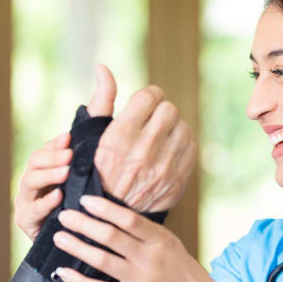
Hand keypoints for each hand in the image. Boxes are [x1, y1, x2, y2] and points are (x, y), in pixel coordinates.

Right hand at [13, 65, 117, 240]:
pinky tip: (59, 199)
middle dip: (50, 158)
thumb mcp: (96, 147)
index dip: (56, 144)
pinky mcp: (28, 221)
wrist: (82, 231)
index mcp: (49, 162)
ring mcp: (29, 200)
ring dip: (47, 177)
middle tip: (69, 155)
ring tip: (64, 174)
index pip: (48, 148)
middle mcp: (36, 179)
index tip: (69, 140)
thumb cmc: (88, 186)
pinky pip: (32, 212)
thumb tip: (103, 66)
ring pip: (30, 185)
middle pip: (34, 163)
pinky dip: (45, 205)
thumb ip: (100, 109)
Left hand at [51, 195, 220, 281]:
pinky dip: (79, 281)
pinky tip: (63, 272)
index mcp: (160, 239)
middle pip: (111, 236)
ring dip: (77, 247)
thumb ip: (146, 232)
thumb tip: (113, 214)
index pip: (128, 218)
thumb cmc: (183, 272)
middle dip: (83, 224)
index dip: (104, 207)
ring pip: (102, 260)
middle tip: (64, 216)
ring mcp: (141, 280)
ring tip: (59, 237)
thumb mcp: (170, 244)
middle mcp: (150, 258)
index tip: (84, 200)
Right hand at [92, 66, 195, 212]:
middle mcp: (143, 151)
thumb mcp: (91, 135)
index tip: (144, 104)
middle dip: (160, 111)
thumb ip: (101, 100)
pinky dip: (180, 147)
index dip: (148, 97)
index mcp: (120, 137)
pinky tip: (166, 152)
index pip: (149, 96)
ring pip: (183, 127)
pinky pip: (191, 148)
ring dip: (172, 128)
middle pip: (169, 109)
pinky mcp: (177, 181)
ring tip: (159, 137)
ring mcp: (163, 168)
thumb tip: (102, 67)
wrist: (109, 214)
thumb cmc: (96, 170)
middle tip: (152, 120)